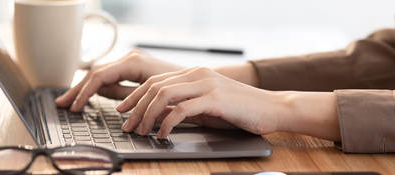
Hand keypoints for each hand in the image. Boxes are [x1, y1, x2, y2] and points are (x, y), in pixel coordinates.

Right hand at [55, 49, 182, 110]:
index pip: (99, 76)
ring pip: (100, 74)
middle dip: (77, 89)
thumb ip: (124, 94)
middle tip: (62, 103)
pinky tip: (87, 96)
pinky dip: (96, 87)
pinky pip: (109, 76)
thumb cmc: (180, 88)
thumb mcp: (150, 95)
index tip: (75, 107)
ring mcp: (131, 61)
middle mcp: (130, 58)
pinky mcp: (133, 67)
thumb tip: (101, 93)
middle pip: (95, 73)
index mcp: (133, 62)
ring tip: (69, 101)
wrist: (198, 81)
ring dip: (83, 88)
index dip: (84, 92)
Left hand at [116, 67, 283, 137]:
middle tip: (127, 126)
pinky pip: (182, 110)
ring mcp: (206, 85)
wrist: (272, 108)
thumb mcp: (205, 107)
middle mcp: (197, 74)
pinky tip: (162, 134)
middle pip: (154, 87)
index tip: (122, 110)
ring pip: (164, 96)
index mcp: (193, 73)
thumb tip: (157, 115)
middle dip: (136, 108)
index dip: (135, 96)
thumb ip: (182, 107)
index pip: (155, 82)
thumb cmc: (239, 110)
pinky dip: (167, 123)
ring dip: (148, 115)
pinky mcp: (215, 99)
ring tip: (142, 131)